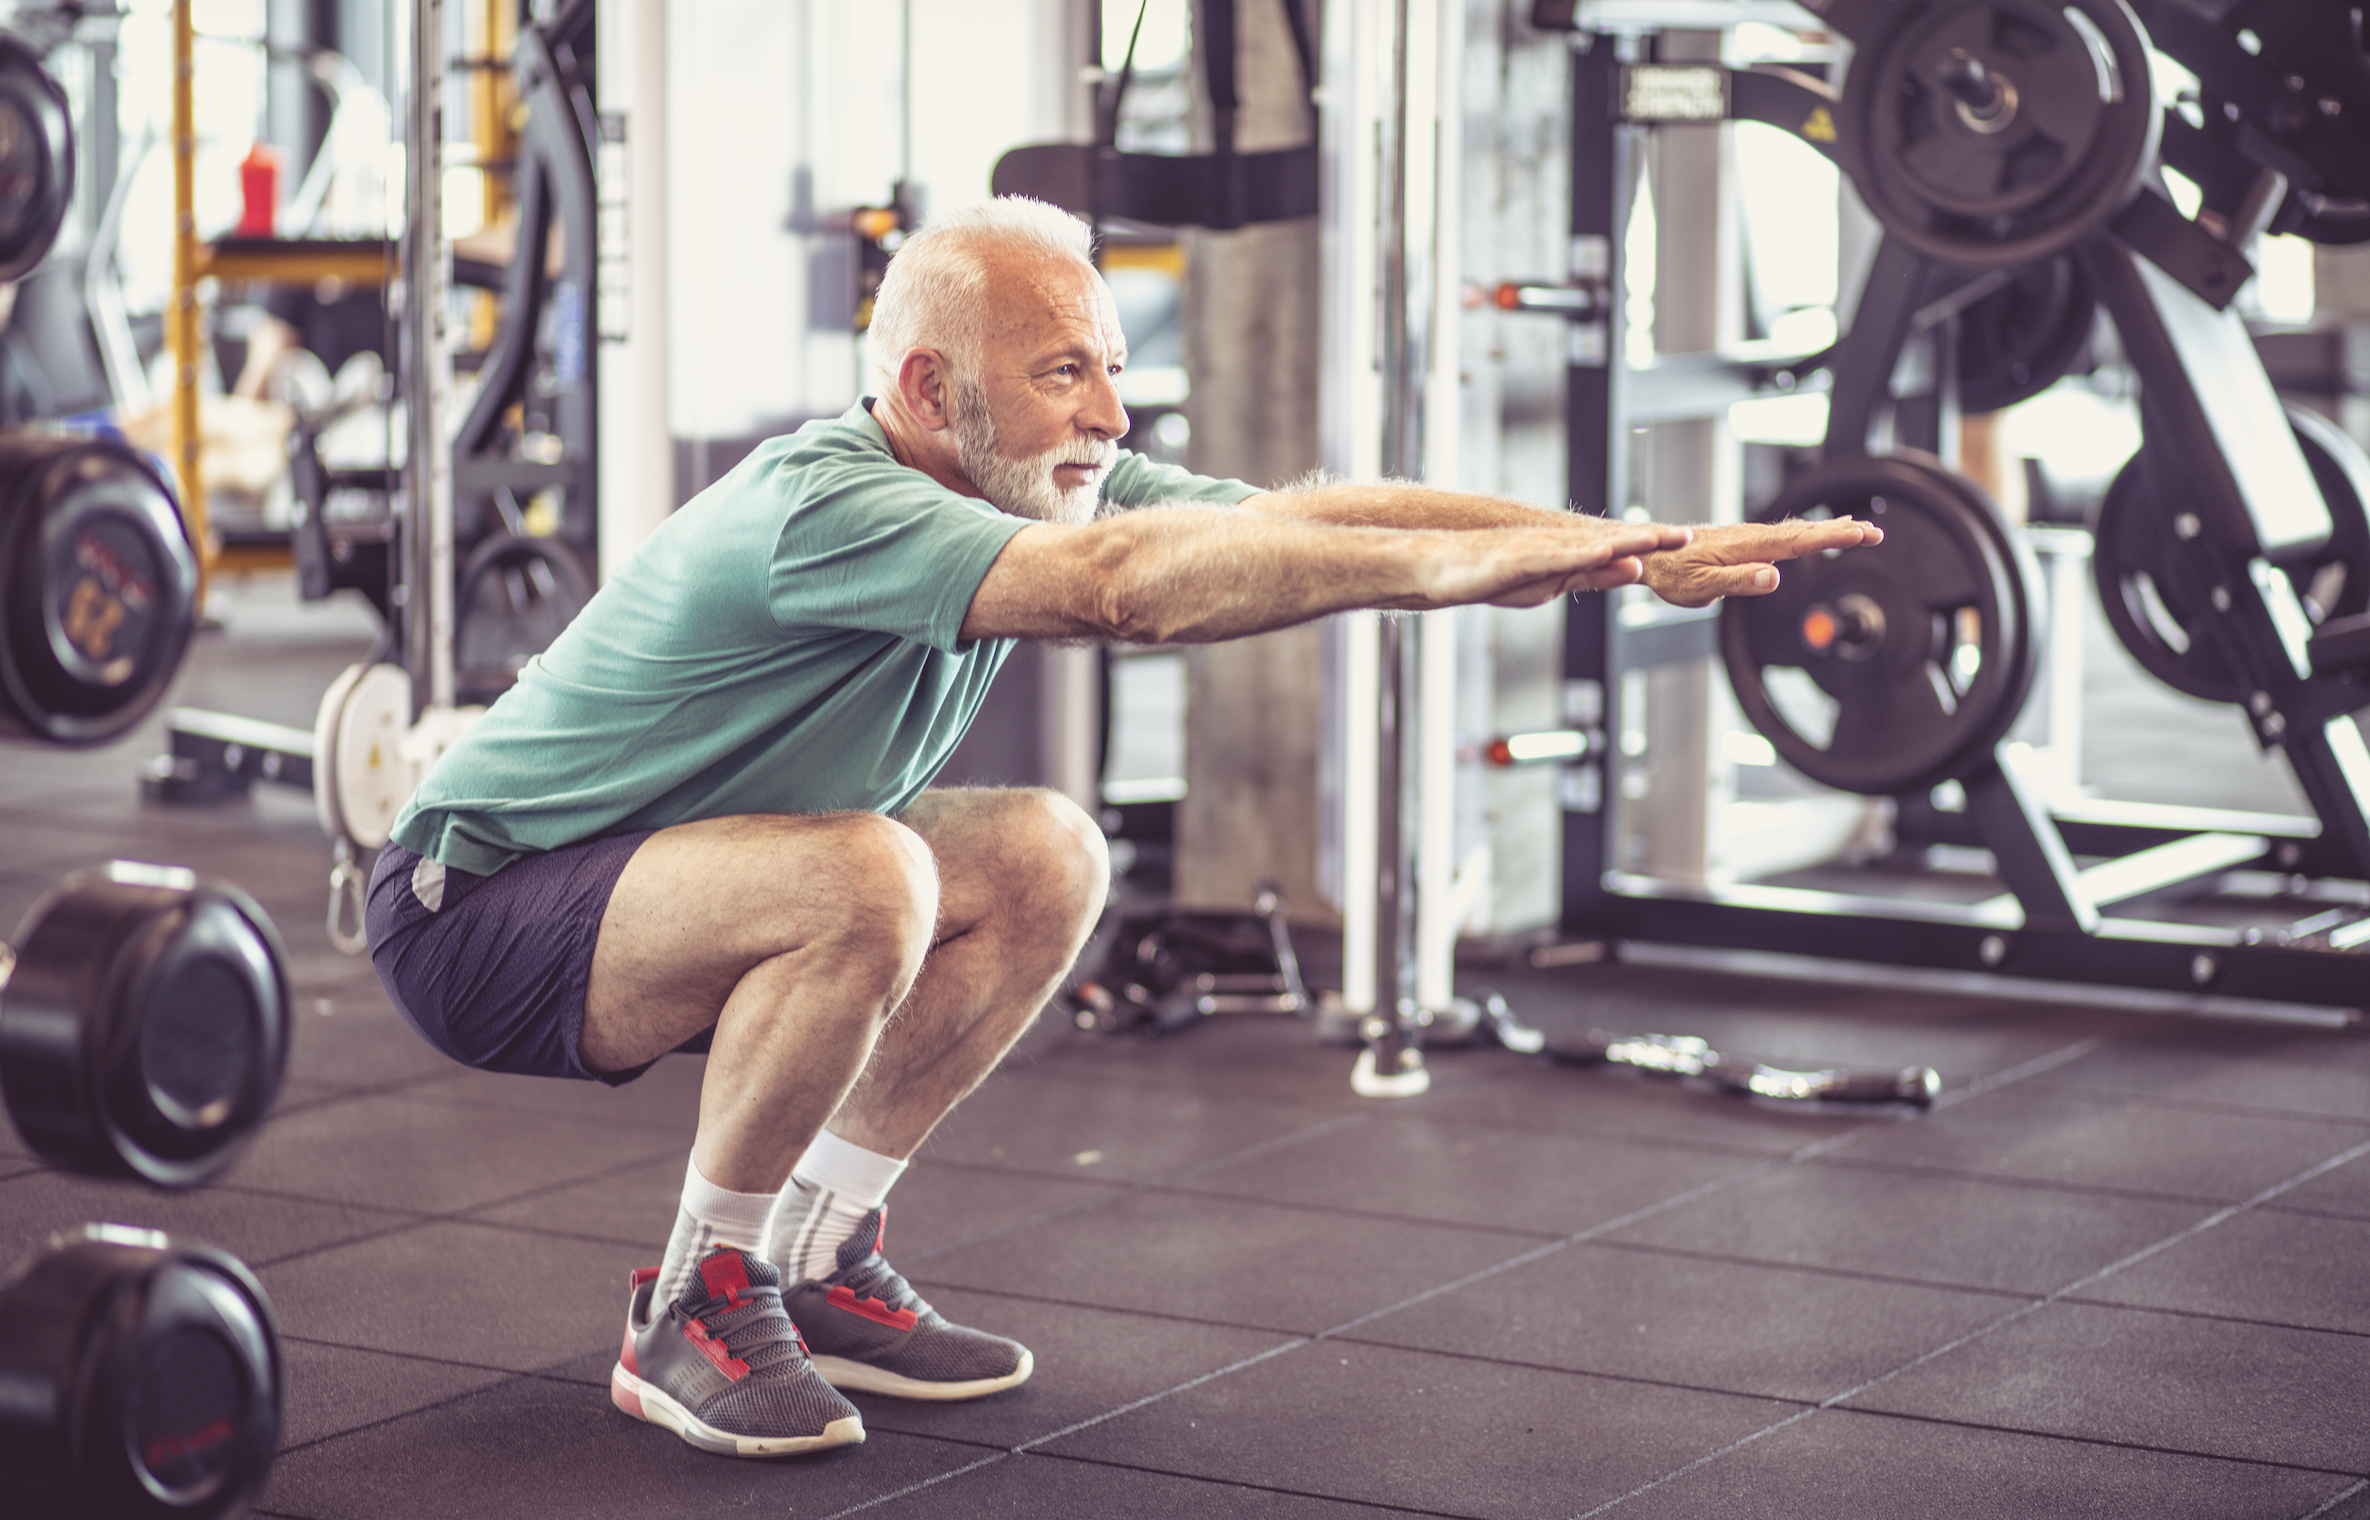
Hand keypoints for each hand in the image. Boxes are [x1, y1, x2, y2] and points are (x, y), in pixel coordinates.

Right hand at [1420, 519, 1690, 608]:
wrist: (1439, 567)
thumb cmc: (1492, 575)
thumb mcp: (1553, 582)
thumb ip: (1593, 575)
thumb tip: (1635, 569)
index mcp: (1569, 553)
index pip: (1618, 547)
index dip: (1652, 543)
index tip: (1686, 540)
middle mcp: (1558, 545)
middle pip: (1610, 540)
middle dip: (1649, 538)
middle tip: (1686, 536)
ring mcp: (1537, 550)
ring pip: (1587, 545)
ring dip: (1622, 542)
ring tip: (1656, 539)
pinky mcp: (1516, 560)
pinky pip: (1553, 558)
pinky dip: (1580, 555)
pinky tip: (1603, 552)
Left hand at [1638, 517, 1883, 607]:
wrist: (1651, 554)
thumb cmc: (1673, 574)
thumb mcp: (1703, 587)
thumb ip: (1739, 582)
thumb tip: (1775, 576)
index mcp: (1749, 547)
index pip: (1799, 541)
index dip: (1833, 538)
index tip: (1863, 534)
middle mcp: (1753, 536)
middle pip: (1805, 532)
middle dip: (1842, 532)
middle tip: (1876, 532)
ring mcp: (1750, 537)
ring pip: (1797, 531)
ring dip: (1829, 530)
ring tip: (1860, 530)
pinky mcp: (1745, 541)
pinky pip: (1784, 535)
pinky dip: (1809, 533)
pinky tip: (1817, 534)